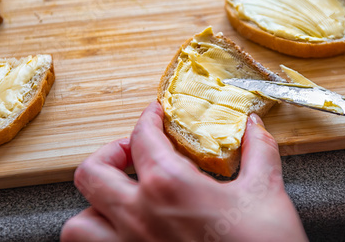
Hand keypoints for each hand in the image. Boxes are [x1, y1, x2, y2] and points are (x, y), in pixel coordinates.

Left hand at [61, 101, 307, 241]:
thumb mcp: (265, 192)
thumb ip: (258, 151)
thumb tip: (253, 126)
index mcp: (169, 185)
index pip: (141, 137)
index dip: (147, 119)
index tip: (155, 116)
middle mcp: (138, 216)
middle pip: (93, 172)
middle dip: (110, 153)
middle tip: (133, 152)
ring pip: (79, 223)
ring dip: (95, 204)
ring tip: (121, 197)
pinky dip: (99, 237)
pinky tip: (124, 230)